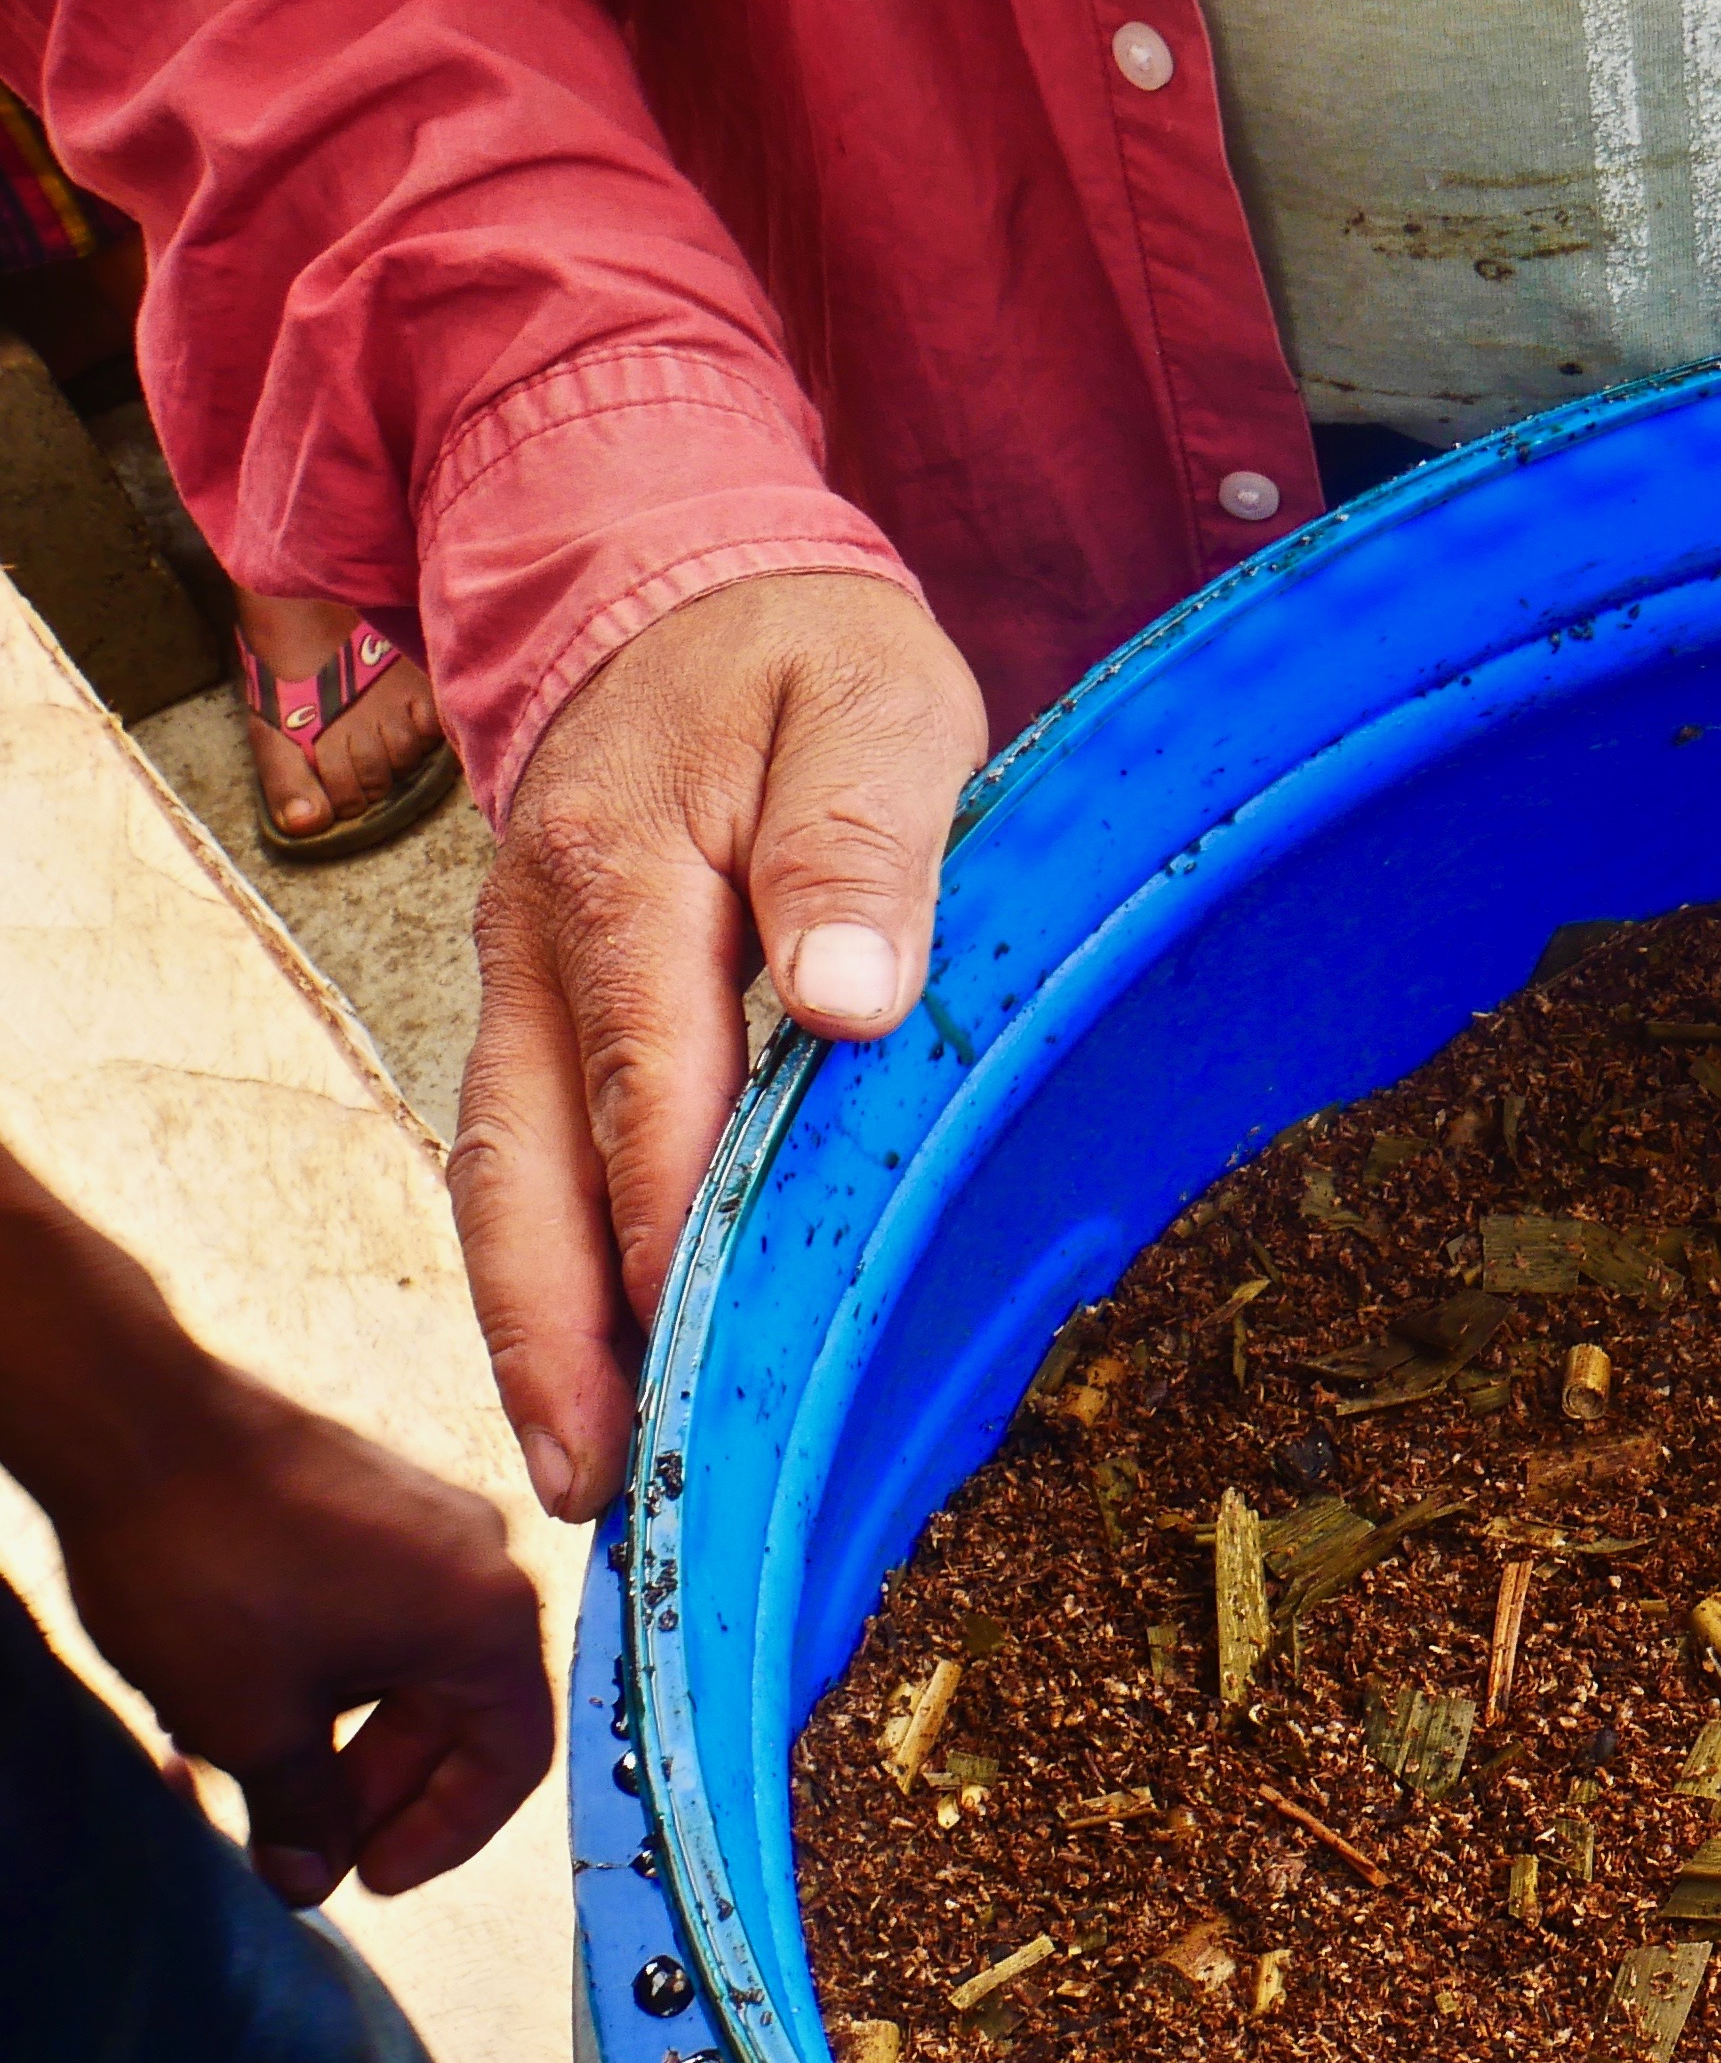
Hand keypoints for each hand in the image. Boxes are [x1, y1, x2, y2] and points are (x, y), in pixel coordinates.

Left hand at [47, 1372, 553, 1905]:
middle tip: (302, 1842)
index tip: (369, 1875)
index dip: (441, 1835)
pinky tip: (240, 1699)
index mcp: (489, 1618)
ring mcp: (420, 1518)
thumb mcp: (252, 1725)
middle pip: (456, 1712)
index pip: (508, 1760)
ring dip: (335, 1734)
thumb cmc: (205, 1558)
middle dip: (372, 1791)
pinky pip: (369, 1608)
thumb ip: (300, 1814)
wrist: (125, 1420)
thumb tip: (309, 1870)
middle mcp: (477, 1560)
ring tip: (251, 1774)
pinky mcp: (362, 1495)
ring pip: (401, 1663)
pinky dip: (320, 1671)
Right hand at [454, 572, 985, 1520]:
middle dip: (557, 1335)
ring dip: (534, 1329)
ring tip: (584, 1474)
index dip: (673, 1233)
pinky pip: (525, 1154)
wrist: (691, 578)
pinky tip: (594, 1373)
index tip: (706, 1359)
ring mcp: (520, 977)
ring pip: (502, 1177)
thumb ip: (866, 847)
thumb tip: (846, 999)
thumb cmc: (810, 655)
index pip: (650, 1085)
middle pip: (524, 1166)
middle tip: (600, 1484)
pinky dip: (547, 1270)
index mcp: (624, 870)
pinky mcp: (539, 1004)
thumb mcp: (878, 708)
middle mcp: (538, 939)